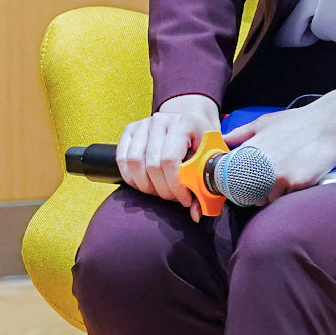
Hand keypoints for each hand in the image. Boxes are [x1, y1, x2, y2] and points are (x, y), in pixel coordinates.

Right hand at [117, 96, 221, 220]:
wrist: (191, 120)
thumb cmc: (204, 142)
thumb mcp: (212, 160)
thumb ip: (206, 185)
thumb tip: (196, 214)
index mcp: (183, 124)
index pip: (170, 161)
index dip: (175, 186)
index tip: (185, 199)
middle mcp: (160, 120)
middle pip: (151, 165)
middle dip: (163, 189)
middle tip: (174, 197)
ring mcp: (142, 124)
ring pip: (134, 163)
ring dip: (145, 185)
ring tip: (159, 190)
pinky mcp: (130, 129)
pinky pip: (122, 158)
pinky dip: (130, 176)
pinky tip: (144, 184)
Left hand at [226, 76, 335, 199]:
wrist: (332, 123)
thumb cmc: (297, 122)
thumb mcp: (263, 123)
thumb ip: (240, 134)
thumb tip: (221, 141)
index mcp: (251, 150)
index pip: (227, 176)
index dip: (228, 182)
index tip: (233, 182)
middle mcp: (262, 165)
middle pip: (244, 192)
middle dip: (249, 191)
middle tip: (261, 182)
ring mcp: (280, 176)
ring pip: (265, 199)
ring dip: (268, 194)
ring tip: (281, 178)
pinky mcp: (299, 184)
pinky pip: (285, 198)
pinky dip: (286, 194)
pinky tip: (294, 179)